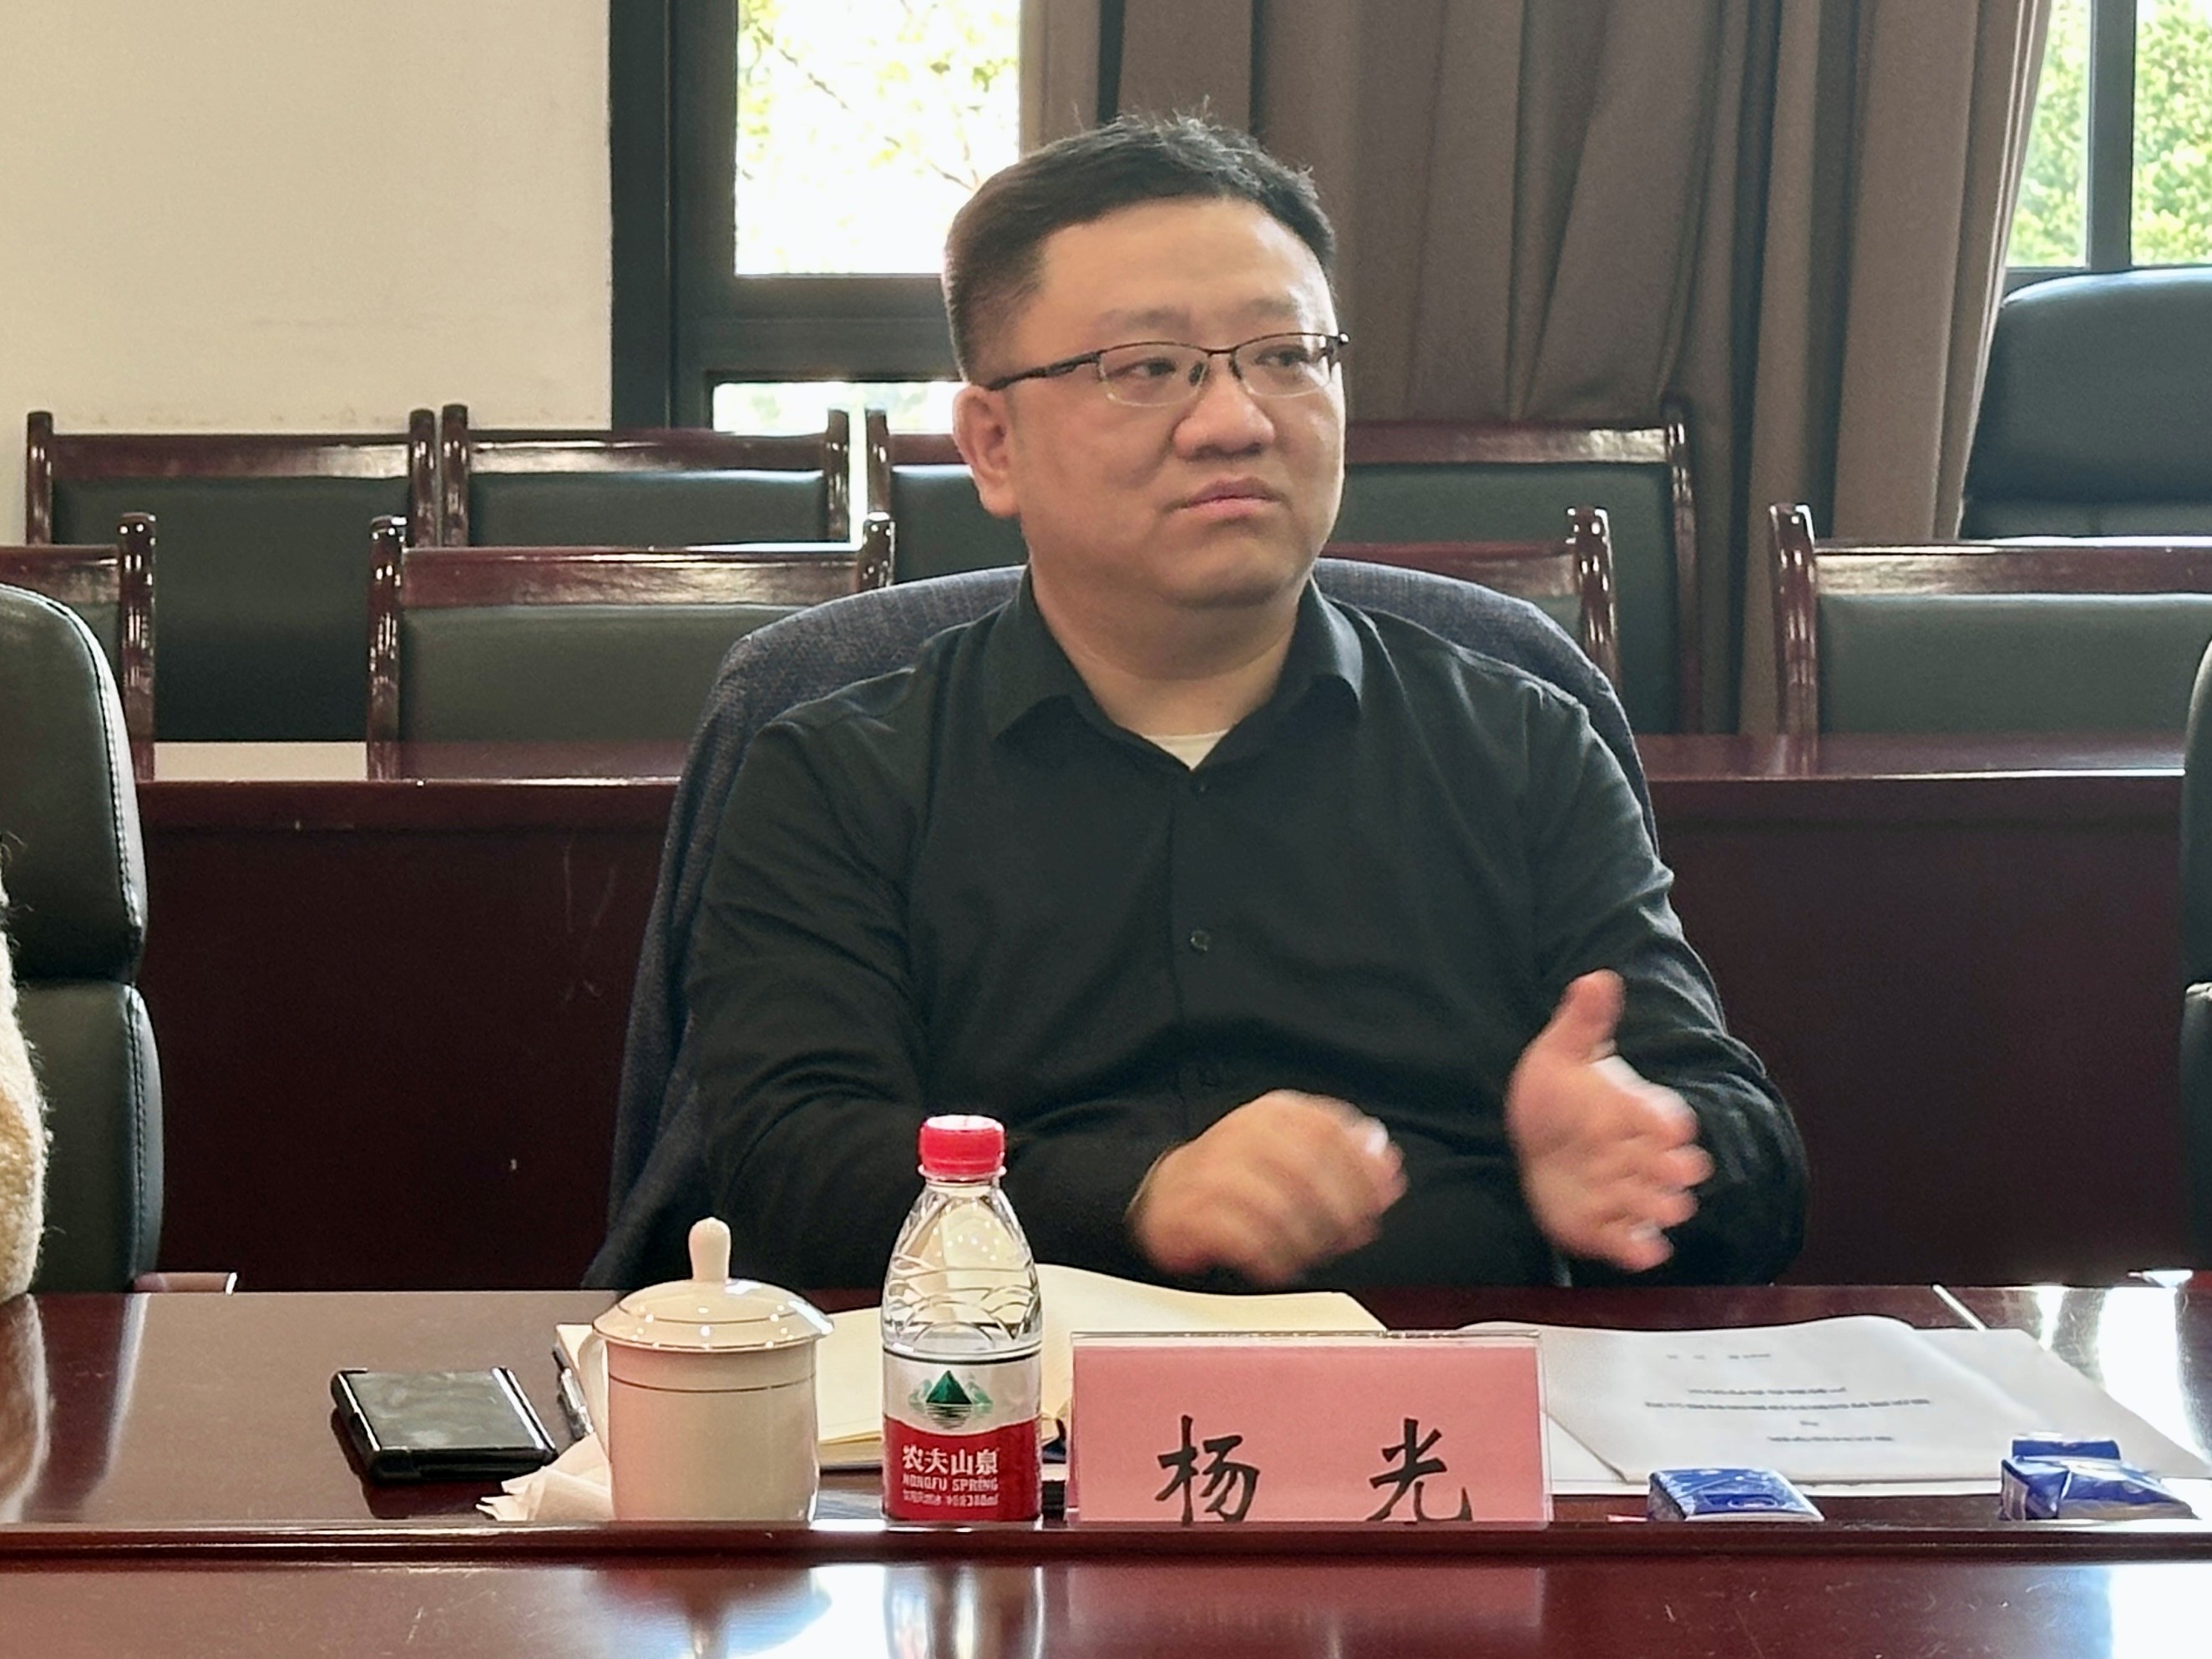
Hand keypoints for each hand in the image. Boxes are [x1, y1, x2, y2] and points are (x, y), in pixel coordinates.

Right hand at [1128, 1091, 1406, 1285]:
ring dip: (1307, 1238)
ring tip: (1316, 1253)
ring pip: (1277, 1206)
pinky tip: (1283, 1266)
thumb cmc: (1241, 1175)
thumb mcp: (1293, 1153)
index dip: (1362, 1165)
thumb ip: (1342, 1158)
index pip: (1328, 1129)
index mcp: (1273, 1113)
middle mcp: (1241, 1133)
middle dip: (1340, 1208)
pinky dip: (1272, 1258)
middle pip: (1307, 1168)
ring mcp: (1214, 1171)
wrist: (1166, 1192)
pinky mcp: (1192, 1211)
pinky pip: (1243, 1238)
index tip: (1384, 1195)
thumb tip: (1387, 1166)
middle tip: (1355, 1233)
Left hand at [1505, 971, 1713, 1271]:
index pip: (1666, 1117)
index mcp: (1639, 1111)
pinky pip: (1628, 1242)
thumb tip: (1597, 977)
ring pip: (1656, 1204)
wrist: (1536, 1138)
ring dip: (1659, 1207)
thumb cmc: (1559, 1093)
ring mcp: (1627, 1191)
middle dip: (1674, 1170)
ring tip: (1664, 1211)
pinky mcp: (1606, 1225)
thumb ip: (1585, 1021)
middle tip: (1678, 1174)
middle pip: (1672, 1165)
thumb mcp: (1564, 1052)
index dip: (1668, 1123)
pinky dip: (1637, 1250)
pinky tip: (1643, 1254)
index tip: (1671, 1126)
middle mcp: (1642, 1155)